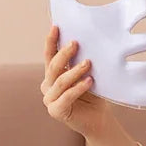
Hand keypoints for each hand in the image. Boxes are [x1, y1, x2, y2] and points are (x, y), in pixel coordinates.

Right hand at [42, 25, 113, 139]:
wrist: (99, 118)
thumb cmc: (93, 94)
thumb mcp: (87, 74)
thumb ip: (81, 61)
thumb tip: (87, 41)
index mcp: (52, 75)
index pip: (49, 55)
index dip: (52, 41)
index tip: (56, 26)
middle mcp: (47, 86)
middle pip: (53, 67)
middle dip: (64, 54)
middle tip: (76, 43)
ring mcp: (49, 99)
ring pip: (60, 81)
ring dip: (74, 71)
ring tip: (88, 63)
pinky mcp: (56, 111)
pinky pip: (67, 96)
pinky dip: (78, 88)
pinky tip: (90, 81)